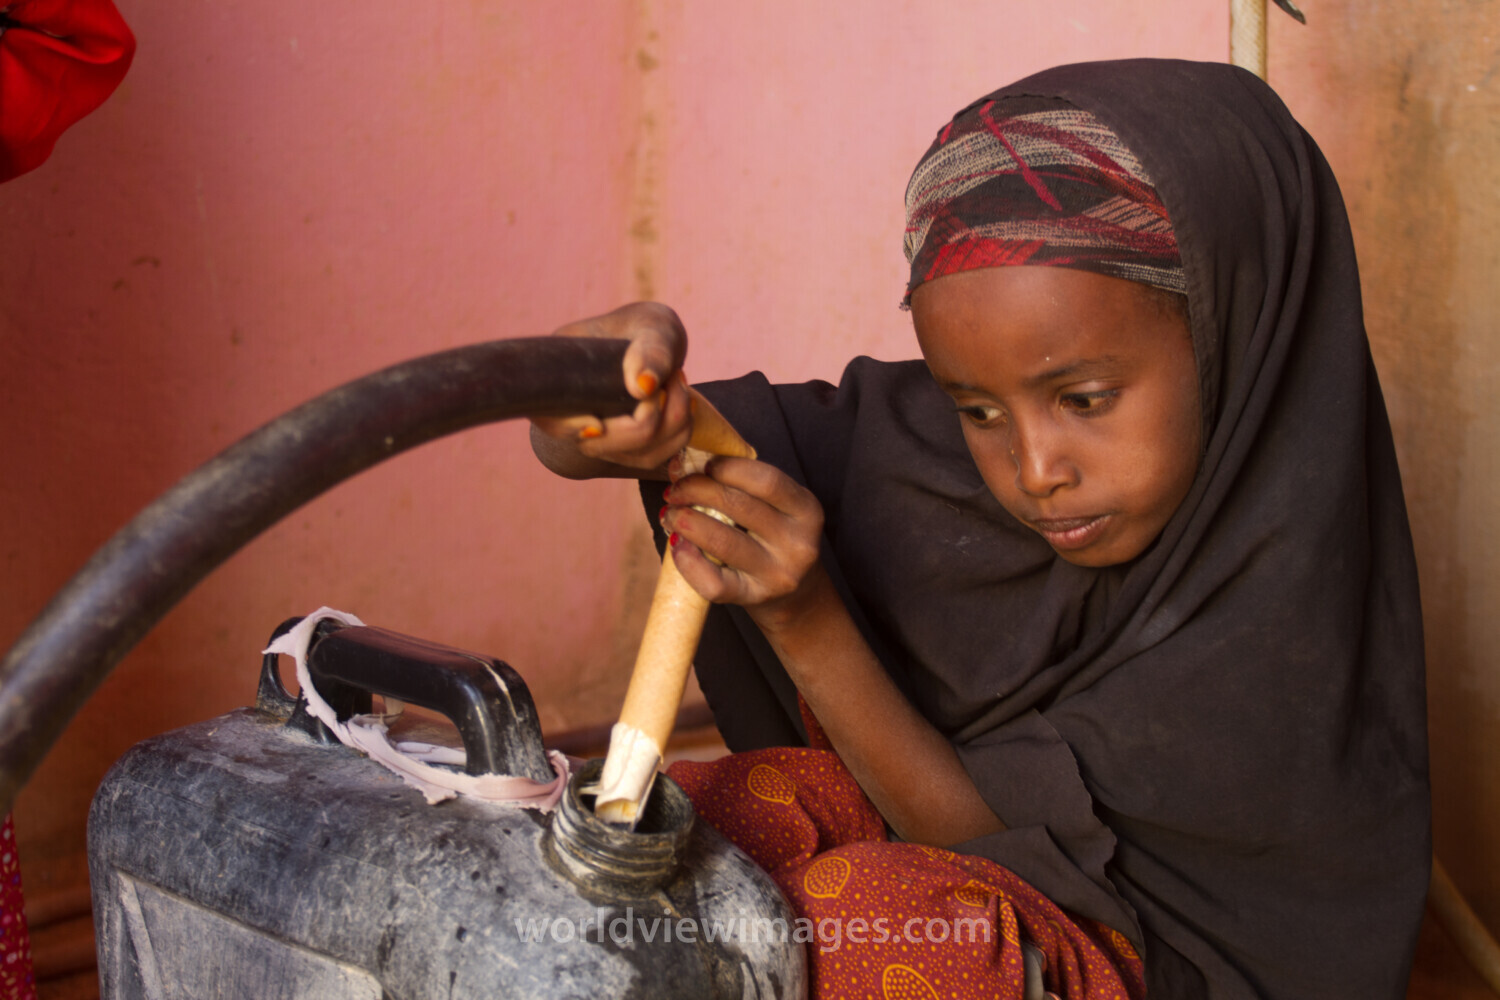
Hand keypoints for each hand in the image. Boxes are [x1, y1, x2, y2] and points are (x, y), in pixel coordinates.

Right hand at [530, 302, 692, 477]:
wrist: (655, 346)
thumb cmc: (646, 330)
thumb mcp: (652, 326)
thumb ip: (651, 349)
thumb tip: (642, 387)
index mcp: (560, 380)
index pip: (549, 418)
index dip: (567, 426)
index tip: (598, 422)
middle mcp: (573, 418)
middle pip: (600, 446)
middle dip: (649, 414)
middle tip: (671, 374)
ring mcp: (599, 442)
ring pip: (638, 454)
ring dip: (674, 418)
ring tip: (677, 379)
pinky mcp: (628, 454)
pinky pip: (659, 458)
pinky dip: (682, 429)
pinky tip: (682, 399)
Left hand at [658, 456, 826, 630]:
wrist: (796, 596)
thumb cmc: (774, 538)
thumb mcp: (775, 508)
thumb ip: (742, 484)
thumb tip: (683, 464)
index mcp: (806, 509)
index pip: (766, 480)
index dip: (728, 468)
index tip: (703, 465)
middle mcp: (797, 543)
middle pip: (738, 506)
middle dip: (696, 490)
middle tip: (675, 490)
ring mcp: (777, 574)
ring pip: (722, 542)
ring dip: (686, 521)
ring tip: (670, 513)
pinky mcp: (754, 598)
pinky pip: (713, 581)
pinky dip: (688, 561)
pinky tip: (678, 545)